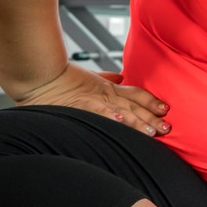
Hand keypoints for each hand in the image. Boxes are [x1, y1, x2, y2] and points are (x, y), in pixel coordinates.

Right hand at [14, 64, 170, 136]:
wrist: (40, 75)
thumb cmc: (60, 77)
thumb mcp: (88, 76)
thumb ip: (106, 78)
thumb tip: (121, 77)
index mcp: (107, 88)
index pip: (135, 94)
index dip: (151, 101)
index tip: (165, 109)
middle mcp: (104, 94)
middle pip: (134, 107)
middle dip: (151, 118)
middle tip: (167, 128)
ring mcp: (93, 100)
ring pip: (120, 112)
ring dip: (136, 122)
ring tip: (151, 132)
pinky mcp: (79, 105)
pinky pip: (96, 111)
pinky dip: (109, 116)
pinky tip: (121, 122)